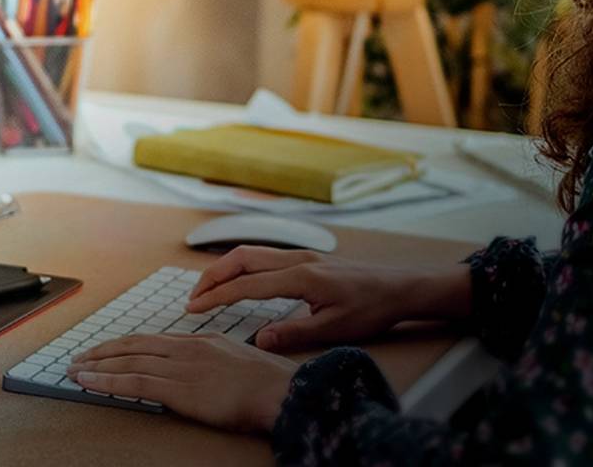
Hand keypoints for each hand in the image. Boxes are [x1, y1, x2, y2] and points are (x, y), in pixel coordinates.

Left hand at [68, 333, 295, 432]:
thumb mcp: (236, 360)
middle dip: (102, 351)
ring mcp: (180, 366)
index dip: (123, 344)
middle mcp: (186, 348)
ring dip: (97, 365)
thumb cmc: (266, 383)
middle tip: (79, 357)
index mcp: (200, 340)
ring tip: (75, 370)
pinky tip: (89, 381)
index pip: (152, 339)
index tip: (105, 349)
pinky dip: (106, 380)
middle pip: (134, 345)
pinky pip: (133, 382)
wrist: (278, 391)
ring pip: (128, 361)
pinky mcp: (178, 388)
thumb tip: (198, 371)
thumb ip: (212, 361)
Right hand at [186, 246, 471, 351]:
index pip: (246, 284)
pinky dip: (244, 265)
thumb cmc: (371, 309)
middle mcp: (297, 260)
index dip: (216, 296)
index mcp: (300, 277)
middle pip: (242, 258)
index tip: (193, 308)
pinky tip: (240, 280)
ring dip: (226, 268)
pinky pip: (266, 256)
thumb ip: (293, 333)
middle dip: (212, 275)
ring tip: (208, 289)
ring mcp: (302, 256)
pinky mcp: (308, 259)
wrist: (400, 287)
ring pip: (253, 253)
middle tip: (192, 297)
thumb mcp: (334, 329)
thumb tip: (257, 339)